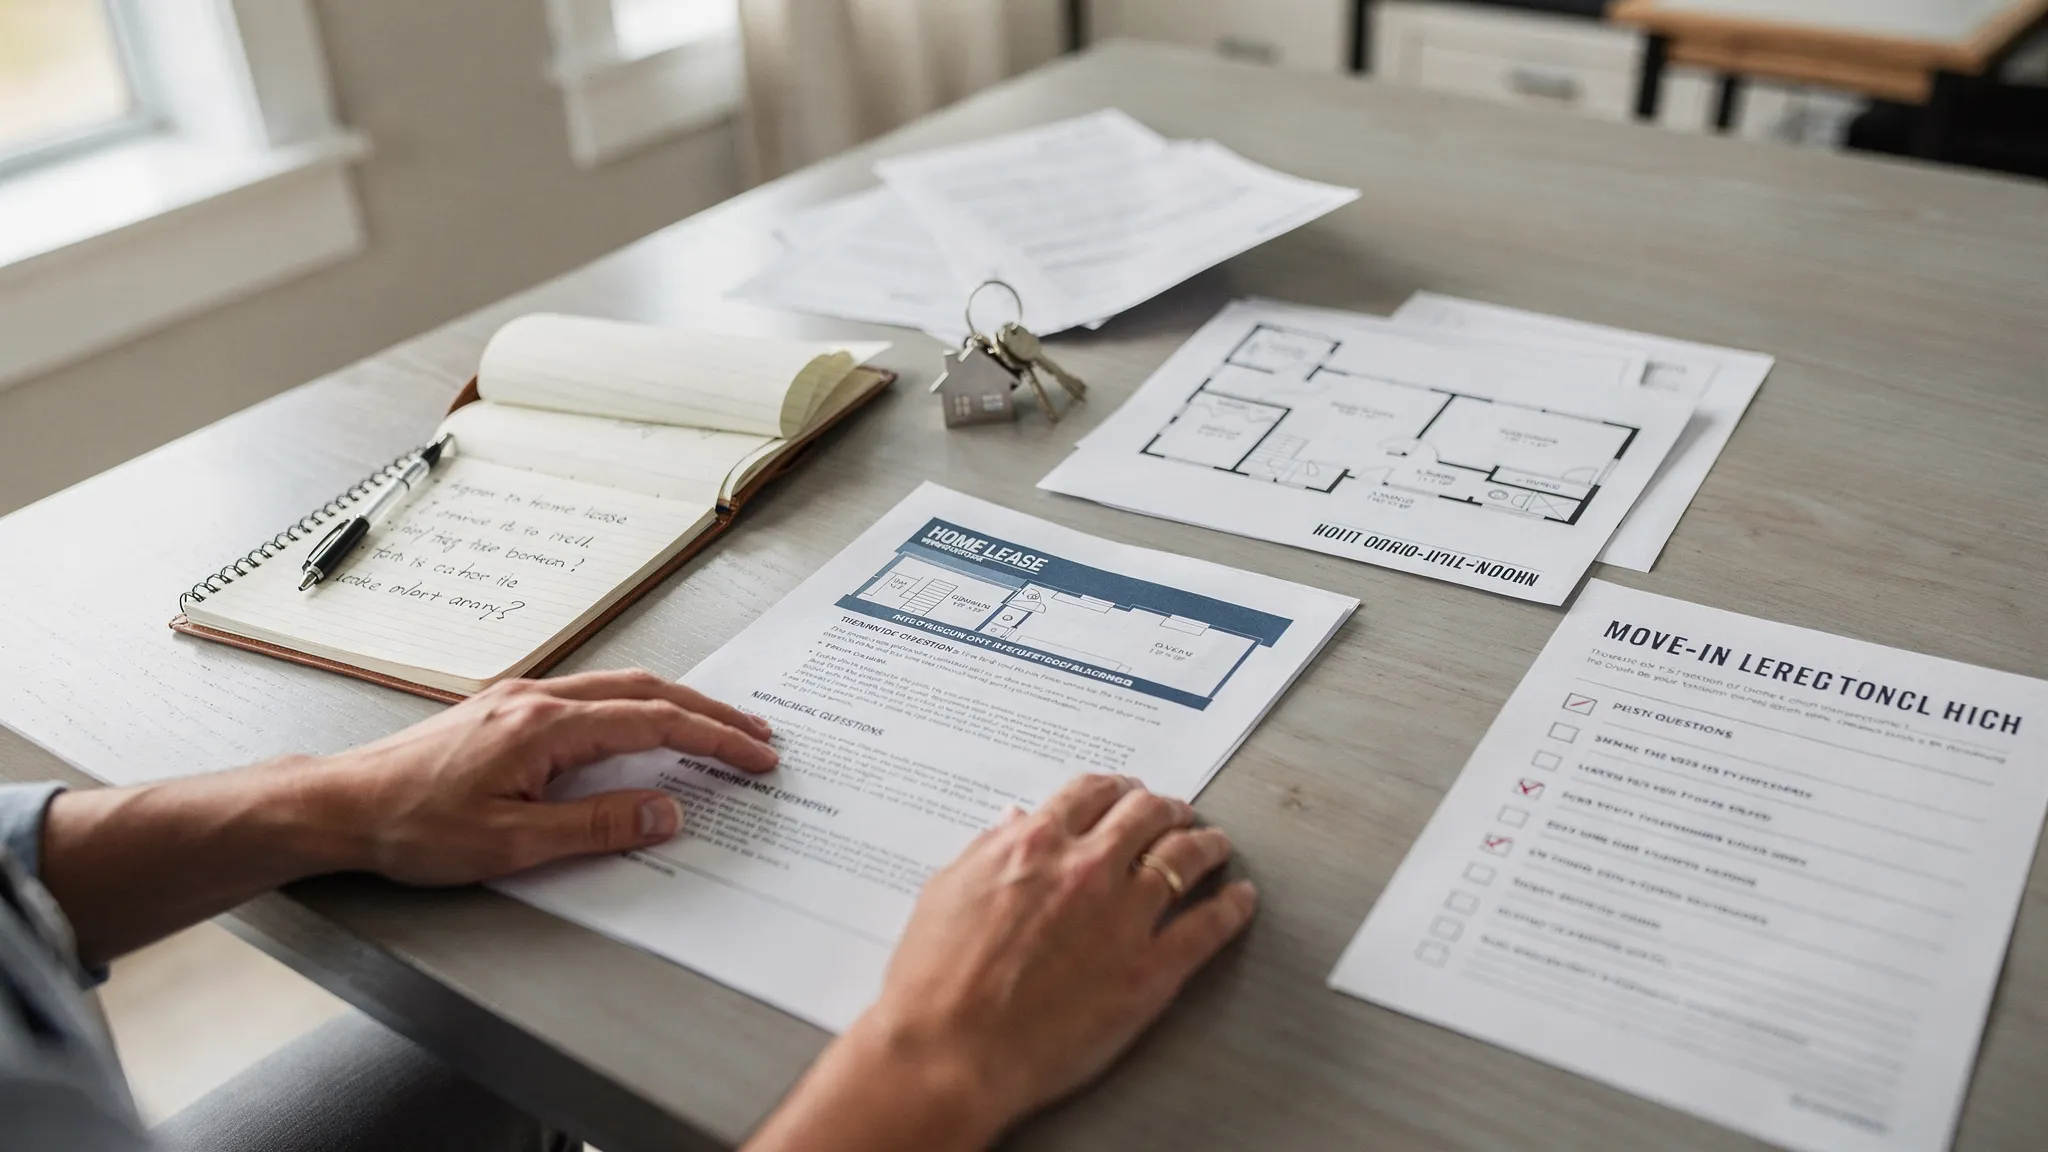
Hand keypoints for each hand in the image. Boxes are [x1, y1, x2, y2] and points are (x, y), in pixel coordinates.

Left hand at [39, 668, 776, 964]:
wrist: (340, 805)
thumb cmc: (413, 828)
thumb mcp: (512, 844)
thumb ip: (597, 826)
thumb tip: (666, 812)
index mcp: (546, 726)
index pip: (654, 724)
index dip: (713, 739)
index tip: (756, 756)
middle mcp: (538, 698)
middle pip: (647, 692)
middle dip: (709, 713)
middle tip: (757, 735)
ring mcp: (519, 698)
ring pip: (619, 687)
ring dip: (674, 706)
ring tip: (715, 729)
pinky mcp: (505, 709)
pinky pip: (589, 695)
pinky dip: (635, 707)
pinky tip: (642, 726)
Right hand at [747, 774, 1255, 1150]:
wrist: (948, 1051)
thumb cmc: (934, 981)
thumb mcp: (948, 891)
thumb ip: (989, 850)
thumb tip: (1014, 823)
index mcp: (1035, 845)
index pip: (1091, 793)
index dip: (1116, 789)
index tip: (1126, 794)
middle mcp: (1087, 869)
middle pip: (1147, 814)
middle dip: (1166, 808)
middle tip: (1175, 813)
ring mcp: (1125, 917)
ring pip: (1186, 856)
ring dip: (1206, 843)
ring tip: (1215, 843)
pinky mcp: (1151, 970)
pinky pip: (1209, 926)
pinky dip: (1232, 906)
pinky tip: (1239, 899)